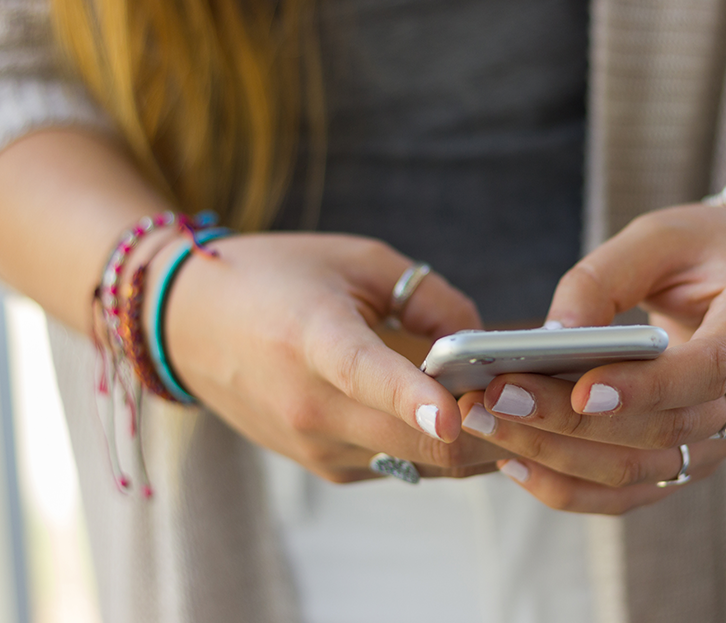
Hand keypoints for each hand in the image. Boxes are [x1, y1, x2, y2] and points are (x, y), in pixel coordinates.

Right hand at [151, 233, 506, 481]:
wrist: (189, 324)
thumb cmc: (277, 277)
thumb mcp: (357, 260)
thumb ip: (429, 297)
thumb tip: (481, 343)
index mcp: (312, 338)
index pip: (366, 373)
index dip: (413, 396)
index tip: (453, 413)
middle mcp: (308, 404)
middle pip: (415, 439)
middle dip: (486, 426)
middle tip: (536, 392)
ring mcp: (313, 445)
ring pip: (420, 461)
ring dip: (469, 440)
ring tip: (506, 400)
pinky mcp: (322, 466)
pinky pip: (400, 464)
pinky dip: (434, 444)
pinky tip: (453, 412)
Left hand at [458, 204, 725, 512]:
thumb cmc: (706, 249)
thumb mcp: (659, 237)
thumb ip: (602, 280)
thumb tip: (546, 337)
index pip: (709, 369)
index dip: (646, 387)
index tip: (582, 388)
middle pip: (663, 431)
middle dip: (570, 421)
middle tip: (493, 398)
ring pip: (641, 471)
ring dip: (557, 457)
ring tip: (486, 426)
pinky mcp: (693, 459)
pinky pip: (631, 490)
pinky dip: (571, 485)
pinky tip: (515, 460)